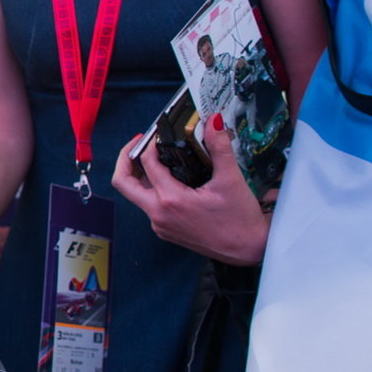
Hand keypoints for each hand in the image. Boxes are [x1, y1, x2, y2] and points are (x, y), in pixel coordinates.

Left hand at [111, 116, 267, 265]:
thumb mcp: (231, 180)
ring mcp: (159, 224)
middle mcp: (158, 214)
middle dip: (125, 159)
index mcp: (171, 201)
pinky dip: (151, 188)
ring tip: (153, 156)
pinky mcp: (164, 230)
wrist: (247, 249)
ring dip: (138, 174)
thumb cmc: (240, 220)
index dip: (149, 144)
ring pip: (135, 195)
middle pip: (123, 183)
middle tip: (137, 143)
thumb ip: (219, 148)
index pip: (147, 163)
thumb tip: (213, 122)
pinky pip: (148, 206)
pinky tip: (167, 178)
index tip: (156, 132)